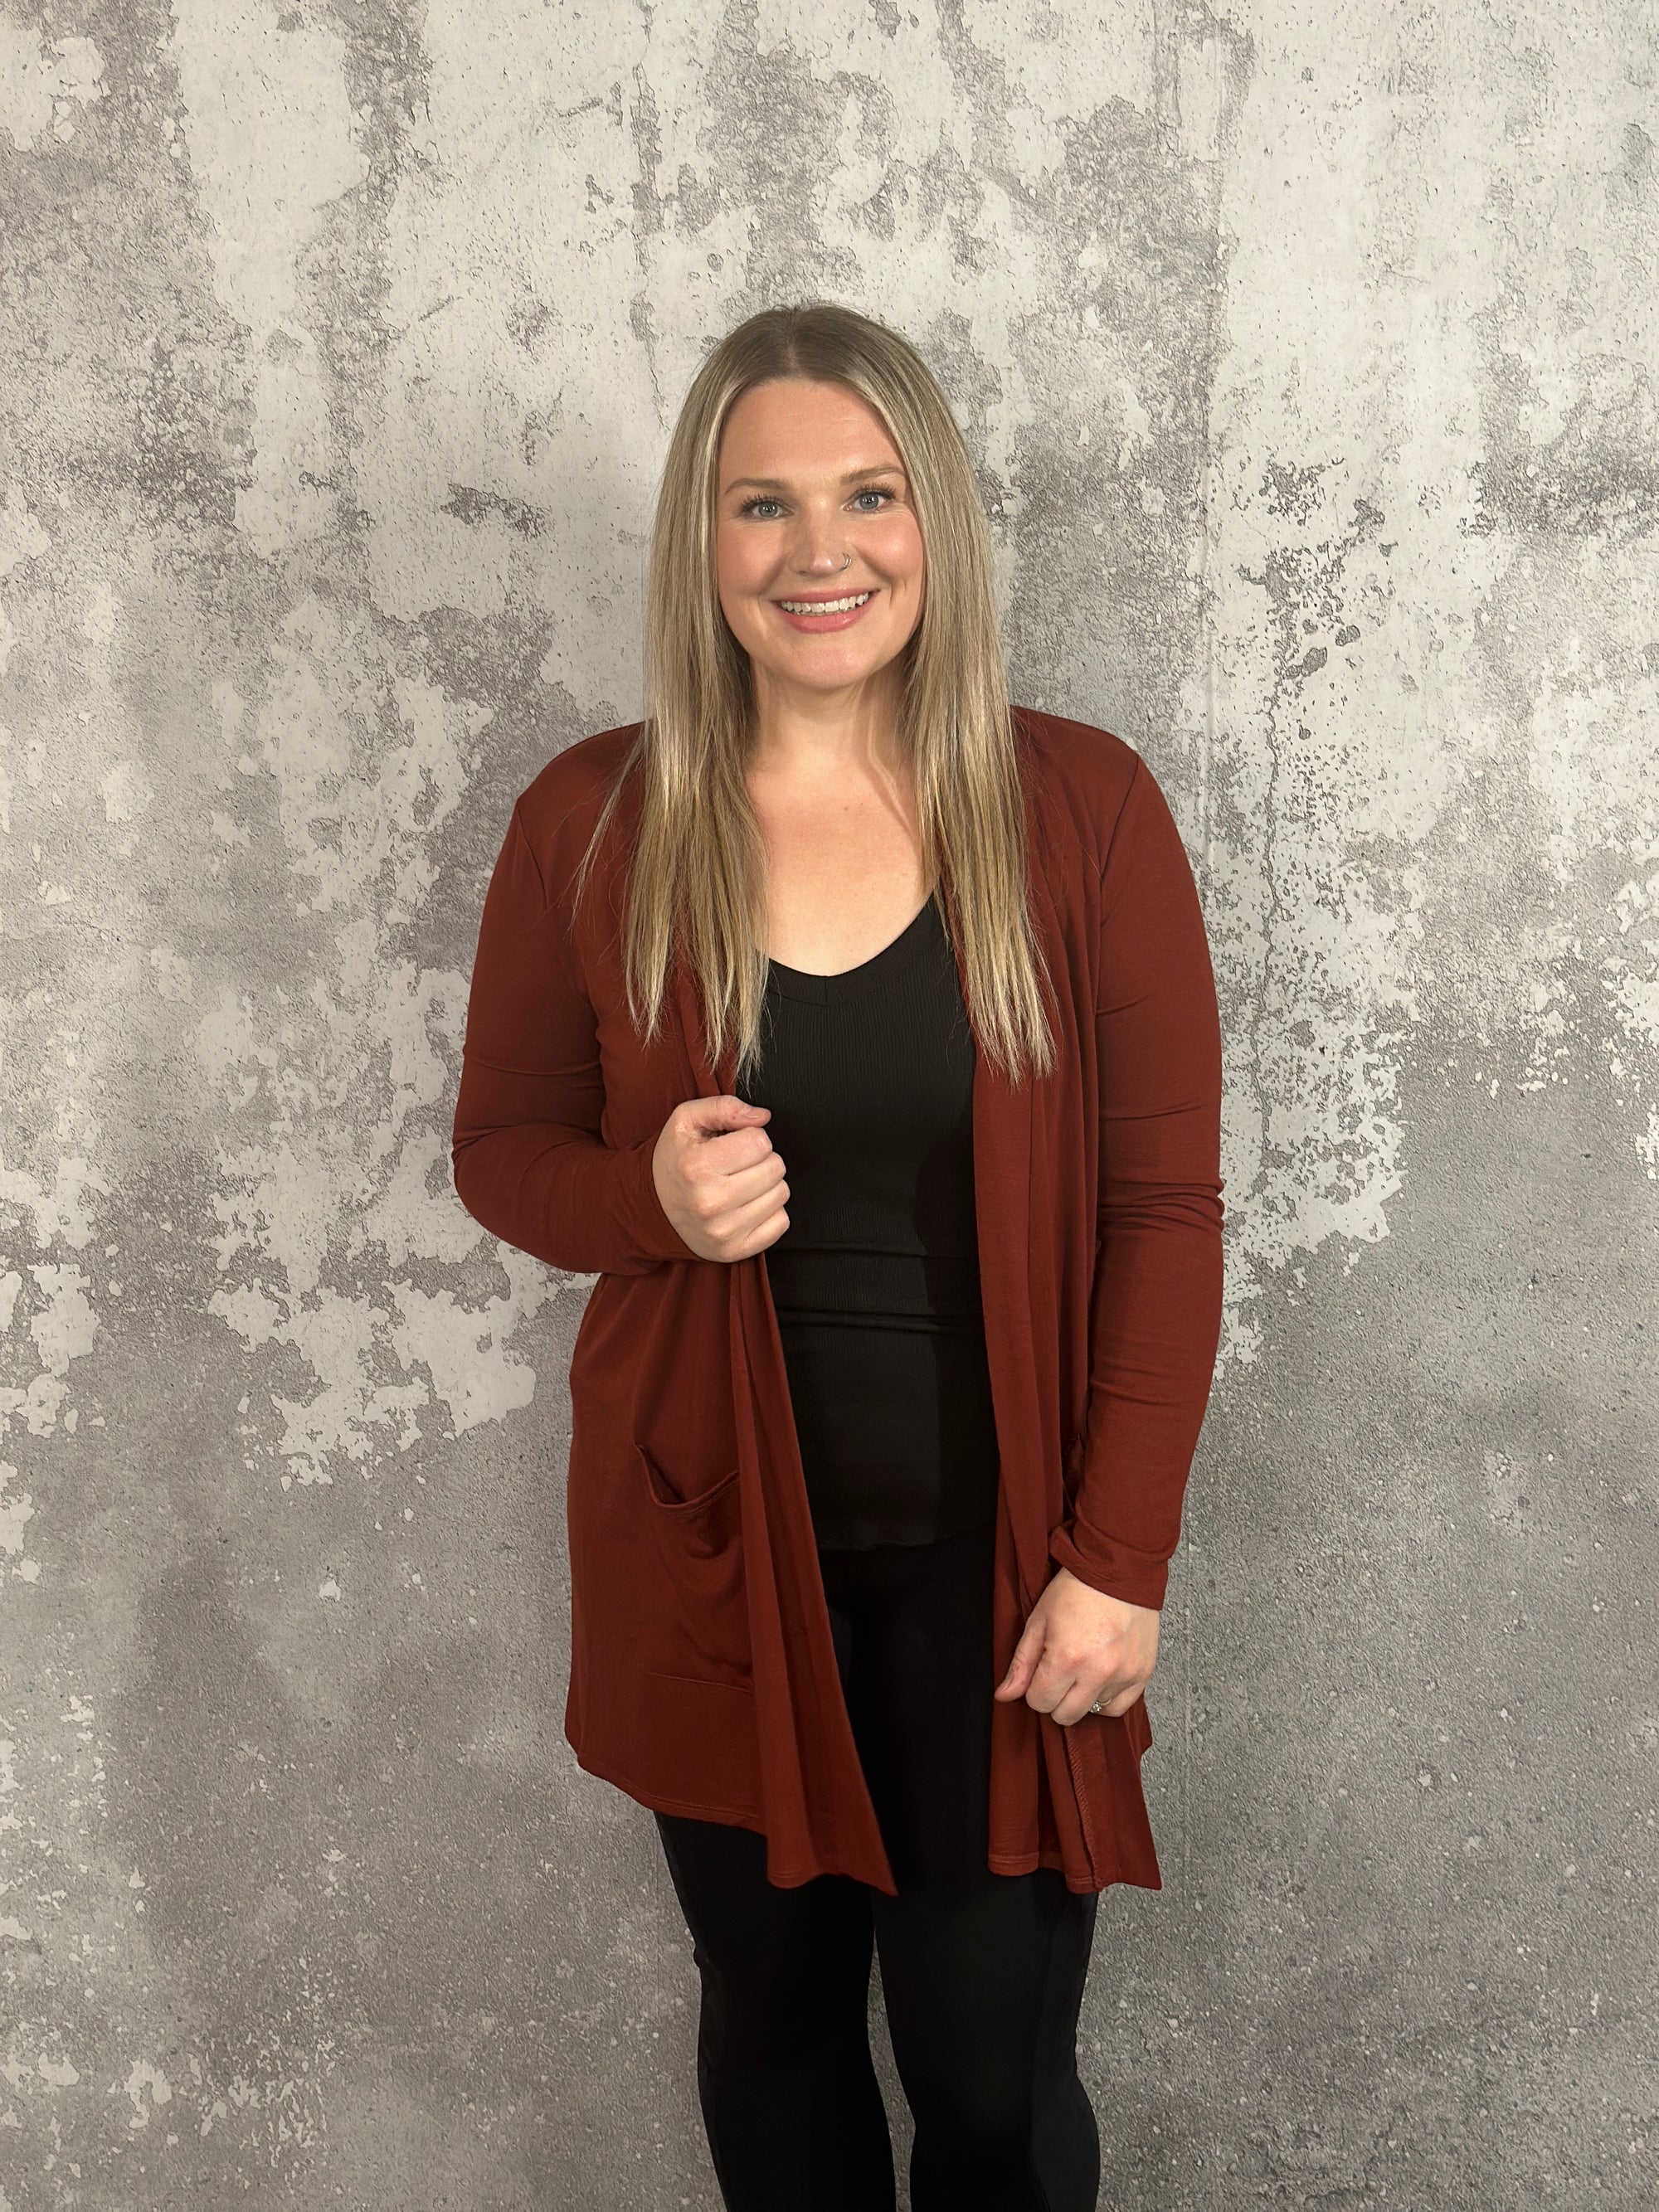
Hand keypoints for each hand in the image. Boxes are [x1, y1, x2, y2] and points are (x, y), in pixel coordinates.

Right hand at [652, 1095, 789, 1262]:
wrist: (653, 1207)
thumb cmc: (675, 1161)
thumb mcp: (687, 1121)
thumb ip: (724, 1107)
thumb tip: (762, 1117)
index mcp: (696, 1166)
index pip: (760, 1142)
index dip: (750, 1137)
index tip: (733, 1145)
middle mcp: (709, 1202)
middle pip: (775, 1167)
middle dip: (762, 1160)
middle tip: (738, 1166)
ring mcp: (723, 1231)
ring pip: (781, 1194)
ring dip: (767, 1185)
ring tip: (740, 1185)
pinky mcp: (735, 1250)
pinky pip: (781, 1223)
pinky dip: (769, 1212)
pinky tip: (746, 1206)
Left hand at [993, 1566, 1159, 1725]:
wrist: (1119, 1568)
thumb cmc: (1077, 1588)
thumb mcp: (1039, 1620)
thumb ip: (1021, 1663)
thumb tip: (1004, 1695)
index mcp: (1067, 1658)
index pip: (1040, 1702)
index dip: (1035, 1687)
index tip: (1041, 1669)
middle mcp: (1098, 1672)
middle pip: (1065, 1715)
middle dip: (1056, 1696)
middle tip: (1060, 1670)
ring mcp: (1124, 1674)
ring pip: (1092, 1712)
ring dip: (1082, 1696)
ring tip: (1083, 1667)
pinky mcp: (1142, 1673)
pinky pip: (1119, 1708)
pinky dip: (1107, 1698)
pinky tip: (1100, 1678)